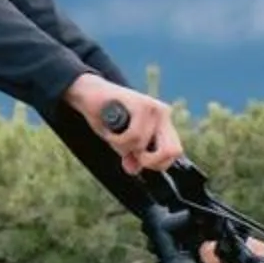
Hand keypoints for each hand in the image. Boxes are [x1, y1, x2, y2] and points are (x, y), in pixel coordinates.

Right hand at [67, 76, 182, 173]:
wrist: (89, 92)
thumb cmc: (107, 117)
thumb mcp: (121, 142)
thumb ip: (132, 156)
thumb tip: (134, 170)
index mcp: (163, 123)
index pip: (175, 152)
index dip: (158, 164)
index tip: (138, 159)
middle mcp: (163, 114)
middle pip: (173, 151)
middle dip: (149, 161)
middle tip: (131, 155)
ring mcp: (154, 108)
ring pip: (144, 146)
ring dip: (123, 146)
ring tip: (114, 133)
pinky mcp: (141, 105)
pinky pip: (134, 136)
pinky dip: (118, 139)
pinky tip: (111, 129)